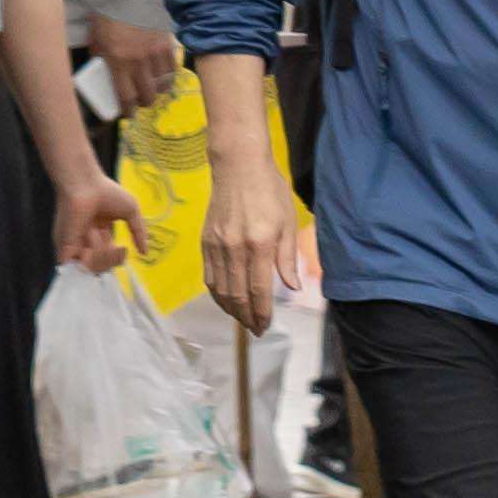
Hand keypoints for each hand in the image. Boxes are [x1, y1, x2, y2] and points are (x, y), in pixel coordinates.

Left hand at [53, 173, 141, 276]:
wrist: (85, 186)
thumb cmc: (107, 193)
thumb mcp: (131, 211)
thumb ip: (139, 232)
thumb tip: (145, 253)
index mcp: (100, 232)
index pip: (109, 258)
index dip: (117, 258)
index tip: (122, 248)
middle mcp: (86, 241)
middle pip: (101, 266)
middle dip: (110, 258)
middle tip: (112, 245)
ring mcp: (75, 246)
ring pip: (91, 268)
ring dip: (100, 253)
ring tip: (97, 234)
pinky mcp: (64, 248)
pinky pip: (78, 267)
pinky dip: (87, 259)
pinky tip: (89, 243)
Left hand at [89, 14, 179, 112]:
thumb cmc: (107, 17)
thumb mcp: (96, 41)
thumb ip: (100, 59)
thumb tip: (102, 75)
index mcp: (118, 63)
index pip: (126, 98)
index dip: (127, 111)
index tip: (126, 114)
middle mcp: (138, 62)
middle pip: (147, 96)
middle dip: (142, 102)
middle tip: (138, 100)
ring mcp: (155, 53)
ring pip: (162, 85)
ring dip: (157, 90)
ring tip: (152, 88)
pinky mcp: (166, 44)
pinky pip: (172, 69)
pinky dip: (168, 76)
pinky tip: (163, 76)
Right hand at [202, 152, 303, 332]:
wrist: (239, 167)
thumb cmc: (270, 192)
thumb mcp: (288, 222)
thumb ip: (288, 258)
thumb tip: (292, 288)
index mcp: (260, 244)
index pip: (259, 290)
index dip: (262, 313)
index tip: (266, 327)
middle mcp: (235, 248)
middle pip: (237, 295)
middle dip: (247, 318)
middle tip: (255, 330)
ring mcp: (217, 246)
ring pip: (220, 290)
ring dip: (231, 311)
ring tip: (243, 320)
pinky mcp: (205, 242)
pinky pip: (209, 277)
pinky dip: (217, 295)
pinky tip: (226, 301)